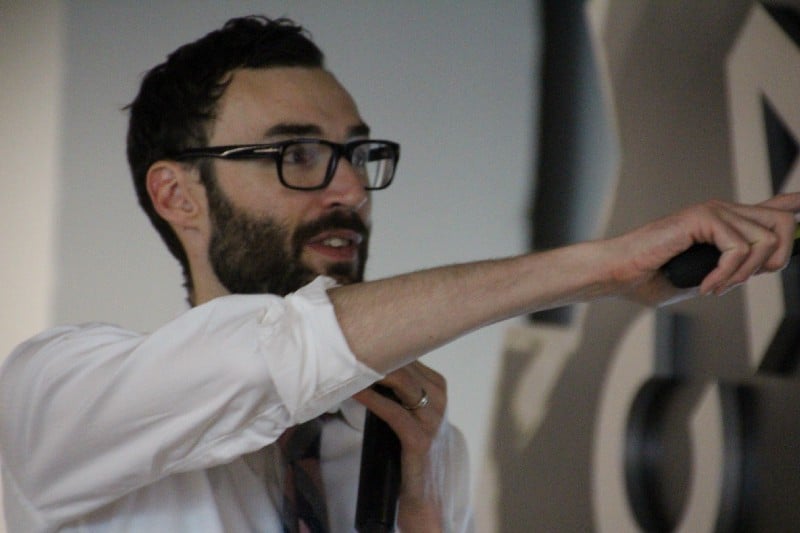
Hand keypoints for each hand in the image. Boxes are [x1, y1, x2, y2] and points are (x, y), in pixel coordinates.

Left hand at [353, 361, 446, 532]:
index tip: (354, 336)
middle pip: (403, 364)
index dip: (380, 345)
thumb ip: (393, 388)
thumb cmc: (407, 449)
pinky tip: (354, 391)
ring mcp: (432, 418)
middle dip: (374, 353)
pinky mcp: (420, 439)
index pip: (407, 354)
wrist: (422, 494)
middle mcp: (439, 397)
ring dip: (371, 371)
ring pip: (401, 382)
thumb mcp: (404, 410)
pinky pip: (393, 411)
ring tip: (346, 362)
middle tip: (345, 344)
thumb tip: (362, 363)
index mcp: (436, 386)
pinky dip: (371, 398)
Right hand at [610, 193, 799, 302]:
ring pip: (765, 240)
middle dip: (777, 259)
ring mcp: (712, 211)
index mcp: (723, 221)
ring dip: (745, 275)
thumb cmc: (651, 277)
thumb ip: (732, 269)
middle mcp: (722, 210)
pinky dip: (726, 275)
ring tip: (716, 286)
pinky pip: (738, 250)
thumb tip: (761, 267)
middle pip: (784, 222)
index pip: (772, 204)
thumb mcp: (704, 276)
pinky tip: (706, 285)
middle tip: (745, 279)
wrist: (619, 273)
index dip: (795, 203)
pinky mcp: (701, 218)